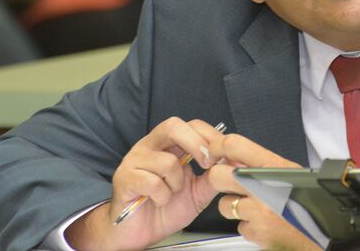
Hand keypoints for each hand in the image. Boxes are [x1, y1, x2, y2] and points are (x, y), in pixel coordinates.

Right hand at [65, 118, 225, 250]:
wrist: (141, 233)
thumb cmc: (166, 209)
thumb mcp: (197, 191)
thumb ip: (213, 176)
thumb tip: (235, 164)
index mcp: (169, 144)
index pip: (191, 125)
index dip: (210, 135)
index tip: (223, 155)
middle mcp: (150, 146)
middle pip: (173, 126)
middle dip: (196, 144)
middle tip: (206, 165)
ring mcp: (134, 160)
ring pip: (167, 161)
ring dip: (177, 183)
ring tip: (171, 193)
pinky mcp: (125, 178)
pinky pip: (152, 182)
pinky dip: (162, 196)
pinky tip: (158, 201)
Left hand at [208, 135, 320, 250]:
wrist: (326, 231)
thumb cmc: (311, 201)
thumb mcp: (291, 172)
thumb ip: (263, 164)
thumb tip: (235, 154)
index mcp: (274, 166)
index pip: (233, 145)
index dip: (217, 147)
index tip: (214, 152)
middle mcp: (264, 186)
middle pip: (217, 176)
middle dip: (219, 180)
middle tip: (229, 183)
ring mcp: (259, 210)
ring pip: (224, 205)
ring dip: (234, 207)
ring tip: (255, 207)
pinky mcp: (256, 231)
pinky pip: (240, 225)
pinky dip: (248, 225)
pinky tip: (264, 222)